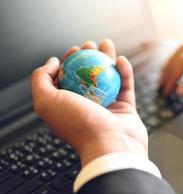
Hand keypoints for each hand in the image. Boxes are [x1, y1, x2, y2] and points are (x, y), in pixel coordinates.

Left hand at [31, 40, 147, 166]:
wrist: (111, 145)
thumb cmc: (80, 125)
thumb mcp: (46, 102)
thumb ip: (40, 79)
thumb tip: (52, 62)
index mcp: (68, 106)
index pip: (67, 79)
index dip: (69, 62)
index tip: (74, 50)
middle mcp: (88, 106)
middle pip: (88, 76)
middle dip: (88, 57)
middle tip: (90, 45)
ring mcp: (108, 107)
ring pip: (108, 78)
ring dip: (108, 59)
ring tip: (107, 44)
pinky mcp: (126, 108)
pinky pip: (126, 86)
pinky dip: (124, 71)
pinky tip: (121, 60)